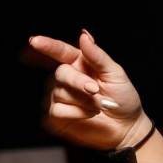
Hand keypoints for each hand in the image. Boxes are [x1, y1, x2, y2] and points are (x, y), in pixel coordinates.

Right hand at [29, 30, 149, 150]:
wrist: (127, 126)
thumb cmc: (123, 98)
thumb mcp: (115, 73)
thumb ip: (98, 56)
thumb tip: (84, 36)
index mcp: (81, 63)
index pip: (61, 51)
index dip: (47, 45)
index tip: (35, 40)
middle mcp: (68, 78)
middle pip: (61, 73)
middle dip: (78, 82)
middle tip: (95, 90)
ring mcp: (61, 96)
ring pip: (60, 93)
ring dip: (83, 101)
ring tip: (99, 105)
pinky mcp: (58, 114)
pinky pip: (57, 110)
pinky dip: (77, 113)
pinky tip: (89, 114)